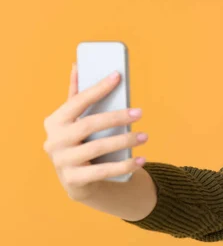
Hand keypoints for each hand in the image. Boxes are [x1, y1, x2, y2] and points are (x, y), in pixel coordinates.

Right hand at [43, 63, 147, 198]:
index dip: (98, 88)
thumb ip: (76, 95)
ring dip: (124, 141)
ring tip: (144, 136)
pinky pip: (103, 171)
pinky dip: (125, 165)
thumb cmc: (79, 142)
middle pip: (89, 124)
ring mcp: (62, 162)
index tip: (118, 76)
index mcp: (55, 121)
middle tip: (140, 112)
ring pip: (98, 148)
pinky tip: (141, 159)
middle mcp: (54, 141)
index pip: (78, 101)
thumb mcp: (74, 120)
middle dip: (117, 117)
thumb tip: (77, 64)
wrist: (76, 181)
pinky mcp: (74, 180)